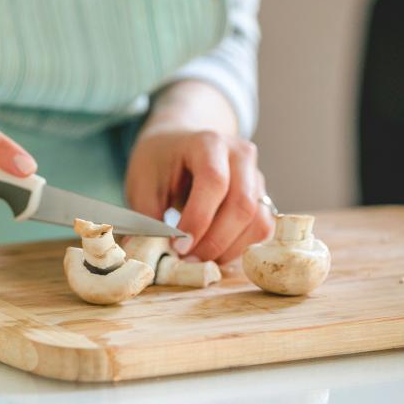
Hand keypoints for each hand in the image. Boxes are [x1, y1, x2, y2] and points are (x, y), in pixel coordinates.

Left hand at [126, 129, 272, 263]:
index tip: (178, 247)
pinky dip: (240, 249)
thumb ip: (147, 216)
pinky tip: (214, 253)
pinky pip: (261, 230)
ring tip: (198, 258)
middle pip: (242, 205)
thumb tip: (149, 251)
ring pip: (257, 222)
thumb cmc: (160, 162)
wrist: (180, 143)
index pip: (214, 182)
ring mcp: (256, 176)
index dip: (198, 219)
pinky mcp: (262, 198)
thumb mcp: (142, 182)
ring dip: (229, 250)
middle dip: (214, 242)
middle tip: (187, 260)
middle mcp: (240, 156)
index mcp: (208, 143)